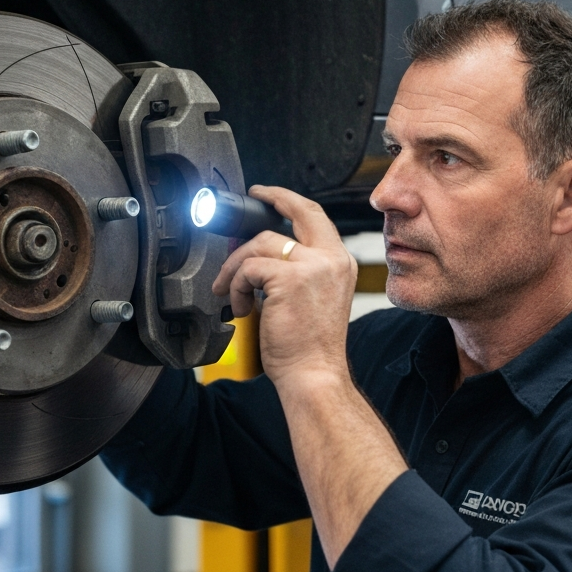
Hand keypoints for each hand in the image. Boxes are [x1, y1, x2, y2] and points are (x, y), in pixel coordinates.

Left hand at [211, 185, 357, 383]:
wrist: (314, 375)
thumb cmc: (310, 347)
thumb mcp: (313, 298)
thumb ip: (297, 271)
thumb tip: (260, 255)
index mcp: (340, 263)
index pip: (316, 218)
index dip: (289, 202)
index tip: (269, 196)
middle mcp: (332, 260)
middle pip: (298, 211)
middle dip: (270, 198)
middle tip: (250, 199)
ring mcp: (312, 267)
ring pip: (260, 243)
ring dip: (236, 266)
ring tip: (232, 292)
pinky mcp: (288, 279)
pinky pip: (249, 268)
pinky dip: (237, 286)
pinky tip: (242, 308)